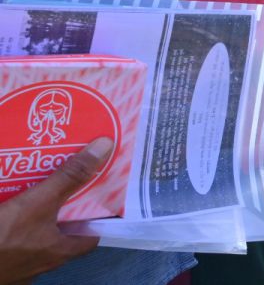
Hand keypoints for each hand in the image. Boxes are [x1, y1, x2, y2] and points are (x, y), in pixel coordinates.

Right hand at [0, 137, 111, 281]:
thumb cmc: (2, 238)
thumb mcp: (39, 203)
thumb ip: (70, 178)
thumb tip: (104, 147)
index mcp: (60, 252)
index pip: (92, 237)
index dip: (98, 218)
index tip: (102, 195)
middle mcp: (43, 261)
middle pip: (63, 232)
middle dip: (65, 209)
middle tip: (68, 183)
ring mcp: (19, 264)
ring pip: (37, 234)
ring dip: (39, 213)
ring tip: (40, 187)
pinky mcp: (1, 260)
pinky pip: (14, 236)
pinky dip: (15, 219)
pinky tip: (10, 201)